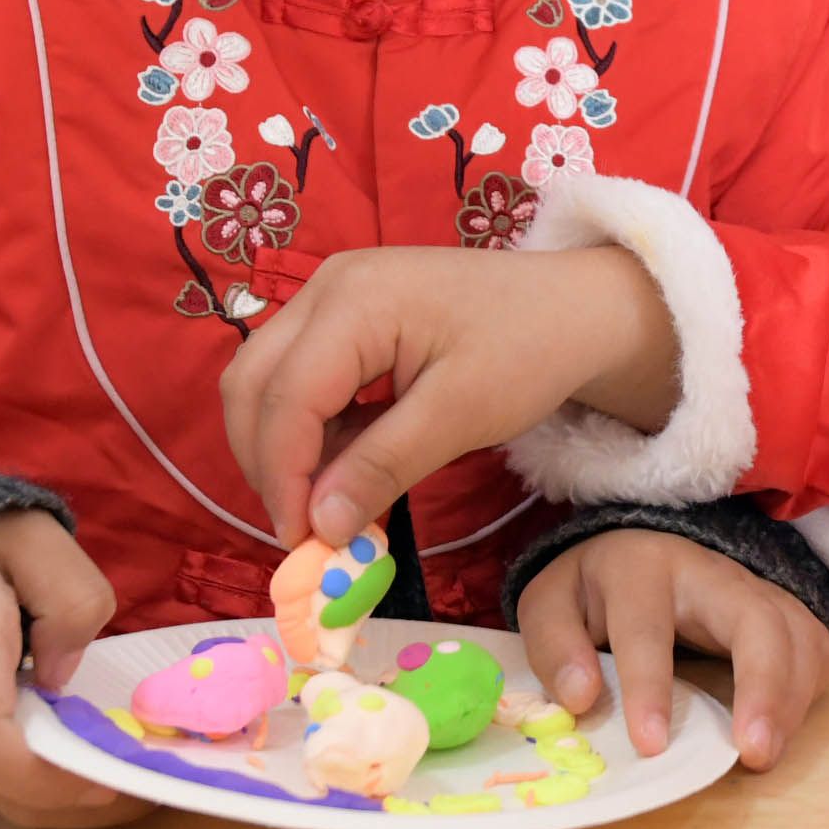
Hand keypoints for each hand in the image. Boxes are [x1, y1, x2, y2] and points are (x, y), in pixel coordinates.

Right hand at [0, 511, 139, 828]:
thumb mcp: (30, 535)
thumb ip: (70, 596)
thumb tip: (64, 675)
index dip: (48, 774)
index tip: (113, 766)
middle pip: (0, 785)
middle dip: (79, 789)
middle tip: (146, 766)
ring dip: (61, 793)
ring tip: (117, 758)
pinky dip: (33, 784)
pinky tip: (72, 754)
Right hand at [220, 244, 678, 545]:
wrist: (575, 309)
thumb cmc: (530, 350)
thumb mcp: (460, 415)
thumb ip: (382, 466)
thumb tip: (318, 526)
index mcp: (354, 301)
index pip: (285, 398)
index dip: (283, 477)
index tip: (302, 541)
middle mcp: (329, 287)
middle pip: (252, 383)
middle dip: (268, 462)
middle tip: (303, 528)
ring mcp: (333, 297)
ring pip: (267, 381)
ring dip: (283, 448)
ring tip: (326, 504)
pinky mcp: (346, 317)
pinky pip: (301, 378)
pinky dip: (311, 431)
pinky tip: (346, 468)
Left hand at [518, 530, 828, 769]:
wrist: (636, 550)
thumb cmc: (593, 593)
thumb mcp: (551, 606)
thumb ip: (555, 648)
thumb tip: (581, 700)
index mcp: (639, 568)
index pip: (648, 626)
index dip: (649, 686)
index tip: (651, 746)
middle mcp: (708, 573)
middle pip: (755, 619)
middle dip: (762, 687)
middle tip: (752, 753)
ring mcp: (754, 590)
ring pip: (797, 633)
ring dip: (790, 699)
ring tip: (764, 756)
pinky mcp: (782, 612)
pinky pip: (814, 648)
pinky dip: (806, 693)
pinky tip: (781, 732)